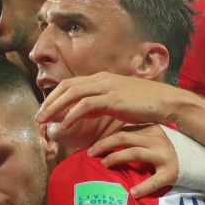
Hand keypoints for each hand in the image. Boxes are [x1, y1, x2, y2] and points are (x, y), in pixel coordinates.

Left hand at [36, 73, 184, 131]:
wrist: (166, 102)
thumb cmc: (144, 104)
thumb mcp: (117, 102)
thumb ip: (98, 104)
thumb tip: (81, 111)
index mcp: (101, 78)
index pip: (70, 84)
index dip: (54, 96)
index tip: (44, 110)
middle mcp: (101, 79)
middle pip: (66, 86)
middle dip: (49, 101)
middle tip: (38, 117)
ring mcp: (107, 87)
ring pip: (72, 94)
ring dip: (55, 108)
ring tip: (44, 122)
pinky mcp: (112, 98)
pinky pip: (85, 105)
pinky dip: (71, 115)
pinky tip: (64, 126)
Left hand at [86, 124, 177, 196]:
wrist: (204, 161)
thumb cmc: (174, 150)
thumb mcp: (157, 138)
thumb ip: (140, 137)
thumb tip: (113, 142)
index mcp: (152, 129)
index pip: (124, 131)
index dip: (106, 138)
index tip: (93, 146)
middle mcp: (157, 139)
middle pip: (124, 138)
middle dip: (104, 145)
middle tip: (89, 154)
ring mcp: (165, 155)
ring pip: (134, 153)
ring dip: (116, 158)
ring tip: (104, 165)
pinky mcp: (172, 172)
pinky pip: (154, 180)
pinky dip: (143, 187)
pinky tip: (132, 193)